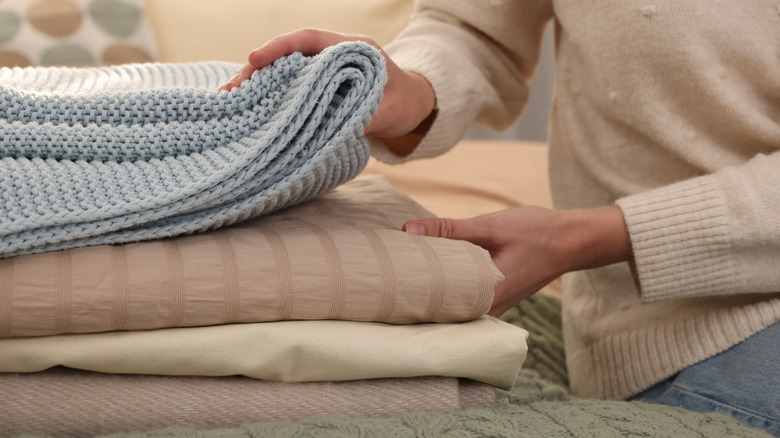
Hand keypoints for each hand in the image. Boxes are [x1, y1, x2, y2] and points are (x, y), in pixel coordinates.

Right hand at [218, 28, 435, 144]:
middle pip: (288, 55)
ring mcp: (323, 69)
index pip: (310, 39)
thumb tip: (332, 130)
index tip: (255, 57)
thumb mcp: (389, 112)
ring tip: (228, 102)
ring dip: (257, 85)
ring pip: (284, 71)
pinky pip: (289, 87)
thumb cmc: (403, 103)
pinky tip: (247, 109)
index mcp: (352, 49)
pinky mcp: (317, 86)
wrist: (413, 104)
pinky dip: (269, 96)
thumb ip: (363, 117)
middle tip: (229, 91)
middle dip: (256, 70)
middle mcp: (333, 54)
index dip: (280, 46)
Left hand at [403, 205, 631, 316]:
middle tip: (383, 283)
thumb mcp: (490, 226)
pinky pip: (464, 297)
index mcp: (486, 296)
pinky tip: (431, 273)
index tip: (383, 289)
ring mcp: (493, 305)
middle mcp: (489, 308)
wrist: (573, 239)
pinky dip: (448, 286)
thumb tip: (408, 230)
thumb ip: (449, 230)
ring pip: (452, 303)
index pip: (437, 307)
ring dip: (431, 290)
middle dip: (415, 296)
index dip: (408, 300)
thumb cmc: (536, 232)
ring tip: (401, 277)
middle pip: (441, 308)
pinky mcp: (496, 296)